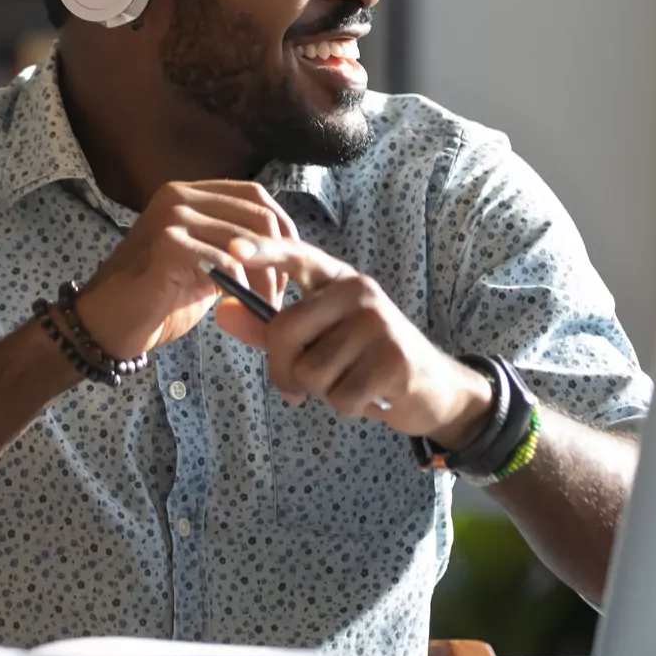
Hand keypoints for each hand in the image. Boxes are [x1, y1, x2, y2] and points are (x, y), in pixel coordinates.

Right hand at [72, 181, 297, 358]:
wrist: (107, 324)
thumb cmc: (158, 298)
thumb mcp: (206, 263)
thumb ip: (235, 247)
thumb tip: (281, 247)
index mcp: (190, 193)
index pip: (255, 195)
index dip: (283, 229)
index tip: (290, 266)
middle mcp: (180, 195)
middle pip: (258, 215)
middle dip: (279, 257)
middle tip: (277, 295)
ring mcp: (172, 217)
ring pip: (246, 240)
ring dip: (264, 278)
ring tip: (262, 307)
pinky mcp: (167, 244)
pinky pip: (225, 260)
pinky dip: (241, 286)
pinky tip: (240, 305)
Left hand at [213, 235, 493, 447]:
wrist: (433, 388)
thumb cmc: (366, 361)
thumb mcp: (319, 340)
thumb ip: (270, 329)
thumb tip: (222, 313)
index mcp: (338, 281)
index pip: (297, 257)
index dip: (264, 252)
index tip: (233, 249)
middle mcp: (359, 292)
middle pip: (285, 332)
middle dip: (283, 371)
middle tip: (300, 387)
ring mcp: (379, 322)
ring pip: (310, 371)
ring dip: (323, 392)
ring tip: (350, 382)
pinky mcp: (394, 358)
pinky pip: (339, 396)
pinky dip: (348, 407)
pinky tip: (370, 395)